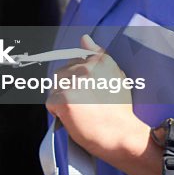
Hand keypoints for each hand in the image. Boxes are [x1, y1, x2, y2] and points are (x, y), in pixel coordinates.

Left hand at [46, 36, 147, 167]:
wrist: (123, 136)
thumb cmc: (120, 110)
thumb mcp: (117, 76)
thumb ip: (98, 55)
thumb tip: (84, 38)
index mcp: (100, 60)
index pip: (75, 59)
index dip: (78, 78)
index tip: (86, 91)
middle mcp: (86, 68)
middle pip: (61, 74)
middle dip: (68, 88)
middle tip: (83, 104)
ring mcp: (74, 83)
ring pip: (55, 87)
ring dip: (62, 99)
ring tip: (79, 111)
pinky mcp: (63, 99)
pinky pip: (50, 103)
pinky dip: (57, 113)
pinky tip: (72, 118)